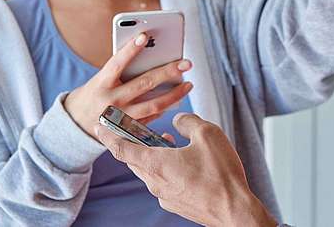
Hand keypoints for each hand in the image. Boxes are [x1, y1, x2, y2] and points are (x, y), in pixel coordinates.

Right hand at [64, 32, 192, 138]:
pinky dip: (165, 107)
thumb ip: (121, 69)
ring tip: (188, 84)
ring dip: (175, 94)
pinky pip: (152, 117)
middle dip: (168, 72)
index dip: (130, 50)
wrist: (75, 124)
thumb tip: (152, 56)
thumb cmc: (95, 92)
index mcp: (101, 83)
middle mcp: (111, 101)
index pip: (117, 63)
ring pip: (154, 105)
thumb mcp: (100, 78)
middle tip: (187, 63)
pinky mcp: (129, 130)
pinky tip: (176, 98)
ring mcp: (121, 118)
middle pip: (144, 84)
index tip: (145, 36)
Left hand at [96, 114, 276, 226]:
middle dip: (130, 140)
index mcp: (156, 163)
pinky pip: (161, 180)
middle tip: (131, 126)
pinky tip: (180, 158)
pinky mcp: (175, 203)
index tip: (98, 126)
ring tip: (164, 138)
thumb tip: (178, 121)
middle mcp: (155, 181)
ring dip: (150, 152)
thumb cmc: (221, 174)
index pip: (122, 148)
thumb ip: (188, 122)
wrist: (234, 211)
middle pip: (133, 159)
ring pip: (148, 170)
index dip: (108, 135)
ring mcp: (164, 195)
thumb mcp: (207, 134)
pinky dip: (163, 165)